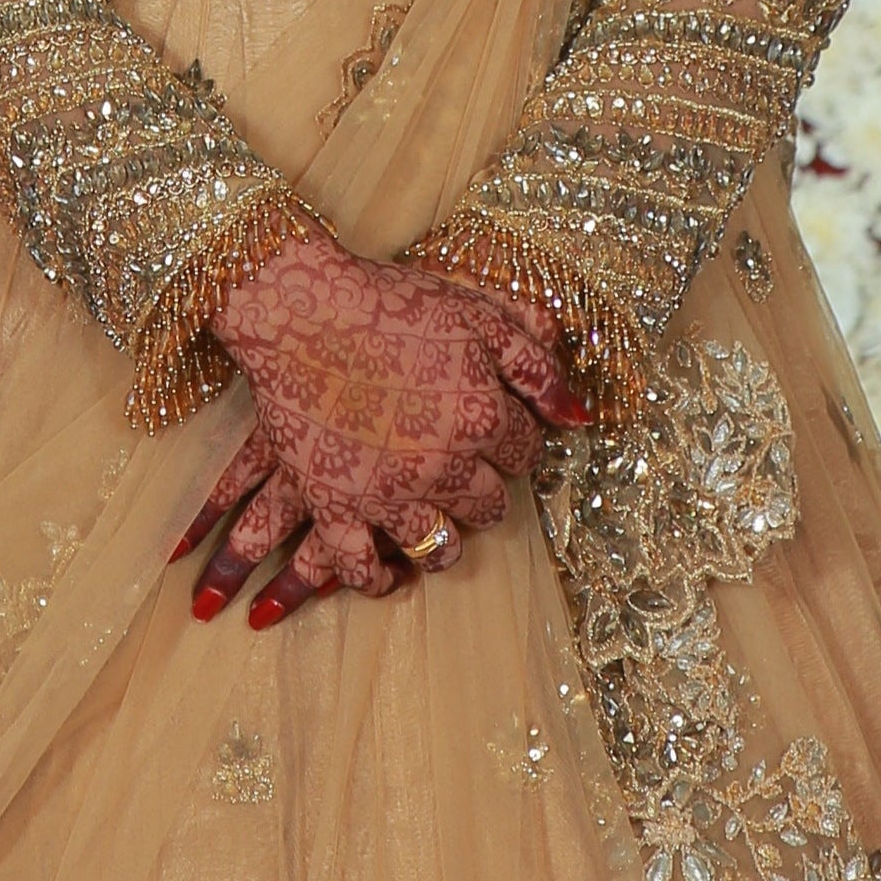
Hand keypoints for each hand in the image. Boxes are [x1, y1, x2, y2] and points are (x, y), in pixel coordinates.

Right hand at [171, 234, 588, 626]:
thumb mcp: (478, 313)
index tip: (499, 432)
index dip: (515, 441)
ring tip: (438, 525)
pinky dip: (375, 578)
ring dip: (444, 541)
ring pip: (437, 546)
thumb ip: (535, 364)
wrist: (302, 308)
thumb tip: (578, 415)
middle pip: (489, 507)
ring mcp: (387, 491)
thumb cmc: (392, 302)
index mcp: (481, 417)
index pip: (525, 454)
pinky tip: (385, 571)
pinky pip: (360, 565)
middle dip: (486, 491)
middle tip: (466, 473)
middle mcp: (442, 465)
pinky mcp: (334, 502)